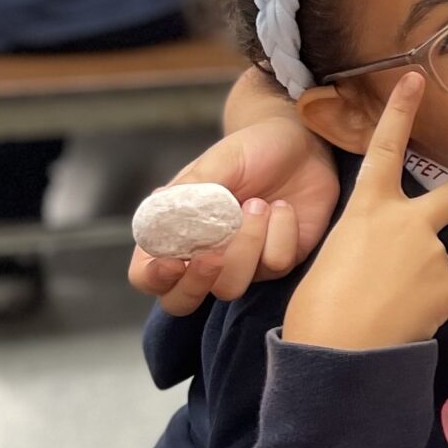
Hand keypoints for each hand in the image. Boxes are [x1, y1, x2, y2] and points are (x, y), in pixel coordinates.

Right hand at [129, 113, 341, 314]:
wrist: (301, 145)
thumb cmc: (250, 150)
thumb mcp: (218, 161)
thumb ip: (191, 189)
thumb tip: (162, 212)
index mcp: (174, 230)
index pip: (146, 274)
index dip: (154, 277)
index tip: (174, 262)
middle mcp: (202, 254)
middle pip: (180, 302)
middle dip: (196, 284)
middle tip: (213, 255)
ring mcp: (240, 264)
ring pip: (231, 287)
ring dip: (246, 245)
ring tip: (258, 204)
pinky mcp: (276, 262)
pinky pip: (274, 266)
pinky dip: (281, 233)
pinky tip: (283, 208)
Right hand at [282, 76, 447, 350]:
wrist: (338, 356)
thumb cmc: (319, 310)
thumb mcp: (335, 258)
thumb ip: (372, 245)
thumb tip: (399, 260)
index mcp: (367, 210)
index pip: (384, 150)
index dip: (399, 113)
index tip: (414, 79)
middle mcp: (408, 223)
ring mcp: (435, 254)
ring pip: (434, 261)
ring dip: (416, 281)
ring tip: (383, 307)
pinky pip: (439, 292)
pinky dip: (423, 306)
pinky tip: (400, 319)